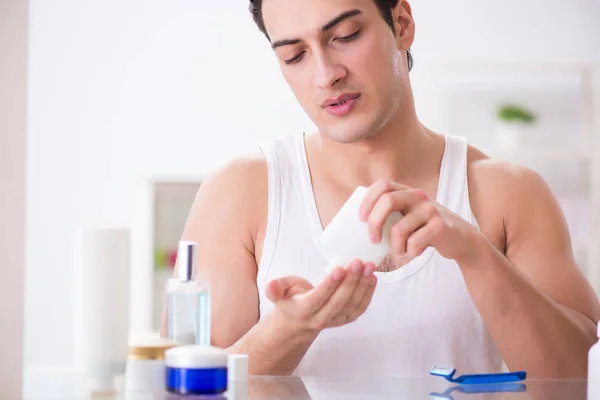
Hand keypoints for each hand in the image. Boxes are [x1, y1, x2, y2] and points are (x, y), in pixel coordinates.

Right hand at [266, 260, 376, 332]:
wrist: (299, 322)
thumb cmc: (291, 299)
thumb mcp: (279, 292)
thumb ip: (275, 288)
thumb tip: (271, 285)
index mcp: (303, 310)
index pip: (318, 298)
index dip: (330, 284)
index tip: (339, 268)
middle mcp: (320, 319)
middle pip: (339, 301)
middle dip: (351, 281)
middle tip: (359, 262)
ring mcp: (335, 321)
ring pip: (352, 305)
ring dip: (362, 285)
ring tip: (369, 266)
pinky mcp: (346, 319)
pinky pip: (360, 308)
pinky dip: (368, 293)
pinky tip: (373, 278)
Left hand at [359, 180, 480, 261]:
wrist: (461, 239)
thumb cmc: (426, 231)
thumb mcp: (408, 217)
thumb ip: (390, 216)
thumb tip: (357, 228)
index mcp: (406, 192)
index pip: (382, 184)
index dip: (368, 199)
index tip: (361, 219)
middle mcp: (418, 196)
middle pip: (388, 201)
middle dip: (375, 223)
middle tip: (373, 240)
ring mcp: (430, 210)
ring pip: (399, 229)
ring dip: (395, 247)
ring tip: (401, 251)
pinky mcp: (440, 226)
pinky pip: (414, 243)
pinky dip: (410, 252)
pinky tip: (415, 252)